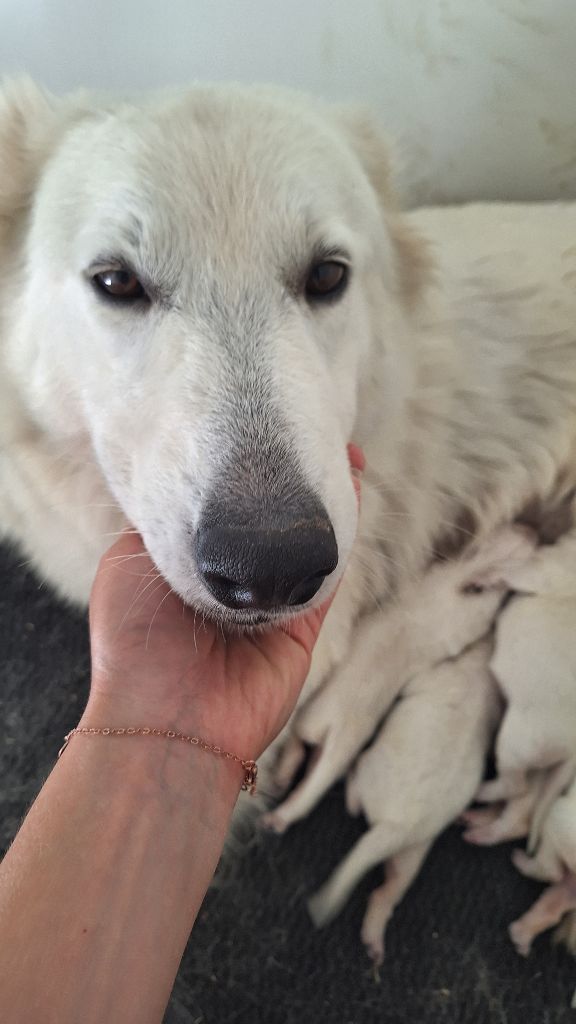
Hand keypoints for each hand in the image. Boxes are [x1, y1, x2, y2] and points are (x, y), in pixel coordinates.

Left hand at [84, 448, 362, 761]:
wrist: (167, 717)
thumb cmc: (135, 639)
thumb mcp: (127, 563)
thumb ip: (161, 525)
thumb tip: (193, 490)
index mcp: (187, 568)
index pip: (221, 509)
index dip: (241, 474)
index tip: (257, 436)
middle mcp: (231, 582)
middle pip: (266, 523)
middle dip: (288, 482)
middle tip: (308, 435)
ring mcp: (268, 602)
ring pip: (301, 542)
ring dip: (322, 499)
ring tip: (337, 452)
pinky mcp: (302, 623)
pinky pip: (326, 571)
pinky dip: (339, 532)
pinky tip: (350, 487)